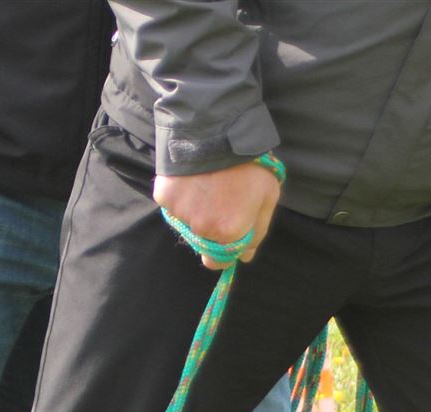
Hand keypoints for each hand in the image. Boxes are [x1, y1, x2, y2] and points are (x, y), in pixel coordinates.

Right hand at [153, 163, 280, 268]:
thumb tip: (244, 256)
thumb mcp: (267, 196)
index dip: (222, 252)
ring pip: (186, 222)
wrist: (219, 129)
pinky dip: (180, 195)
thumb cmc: (249, 163)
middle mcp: (201, 228)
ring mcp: (180, 212)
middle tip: (220, 200)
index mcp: (228, 232)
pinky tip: (192, 178)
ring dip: (195, 210)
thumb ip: (257, 230)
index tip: (227, 234)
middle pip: (201, 241)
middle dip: (210, 228)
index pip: (216, 263)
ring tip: (208, 184)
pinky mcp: (164, 196)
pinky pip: (172, 204)